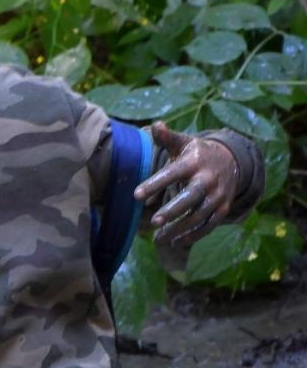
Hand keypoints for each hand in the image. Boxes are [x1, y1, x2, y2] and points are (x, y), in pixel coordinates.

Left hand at [133, 120, 239, 245]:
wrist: (232, 161)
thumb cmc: (197, 153)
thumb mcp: (183, 142)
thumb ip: (167, 137)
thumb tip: (156, 125)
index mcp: (194, 162)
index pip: (172, 173)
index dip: (155, 184)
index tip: (136, 195)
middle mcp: (207, 179)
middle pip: (190, 197)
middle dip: (172, 210)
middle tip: (153, 222)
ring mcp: (217, 196)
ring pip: (198, 216)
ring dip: (179, 229)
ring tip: (158, 239)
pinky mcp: (223, 208)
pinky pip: (208, 225)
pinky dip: (193, 236)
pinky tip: (175, 243)